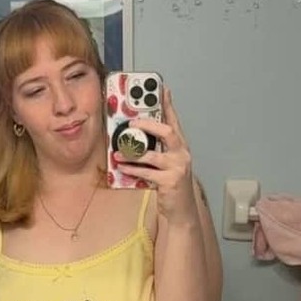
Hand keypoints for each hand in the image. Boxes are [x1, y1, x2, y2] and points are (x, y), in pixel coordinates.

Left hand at [114, 87, 197, 223]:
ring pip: (153, 154)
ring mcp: (178, 168)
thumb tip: (135, 137)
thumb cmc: (172, 185)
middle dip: (149, 125)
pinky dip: (132, 169)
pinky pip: (147, 172)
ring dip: (133, 152)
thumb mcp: (167, 163)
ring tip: (118, 151)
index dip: (168, 105)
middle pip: (168, 132)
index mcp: (181, 147)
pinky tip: (121, 167)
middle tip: (132, 122)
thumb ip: (157, 149)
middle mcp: (182, 155)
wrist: (182, 211)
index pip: (175, 121)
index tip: (161, 90)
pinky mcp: (170, 182)